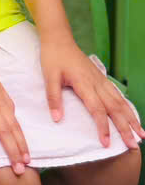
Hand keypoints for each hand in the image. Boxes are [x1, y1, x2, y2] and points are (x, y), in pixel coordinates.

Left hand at [40, 32, 143, 149]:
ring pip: (120, 101)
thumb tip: (57, 119)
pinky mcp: (101, 78)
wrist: (59, 39)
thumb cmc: (53, 57)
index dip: (103, 127)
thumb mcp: (49, 76)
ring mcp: (101, 80)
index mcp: (84, 83)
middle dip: (125, 128)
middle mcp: (97, 83)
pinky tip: (131, 115)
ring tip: (141, 134)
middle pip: (114, 108)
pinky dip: (126, 106)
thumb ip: (53, 97)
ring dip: (131, 118)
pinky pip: (117, 94)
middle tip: (133, 145)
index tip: (107, 143)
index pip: (97, 109)